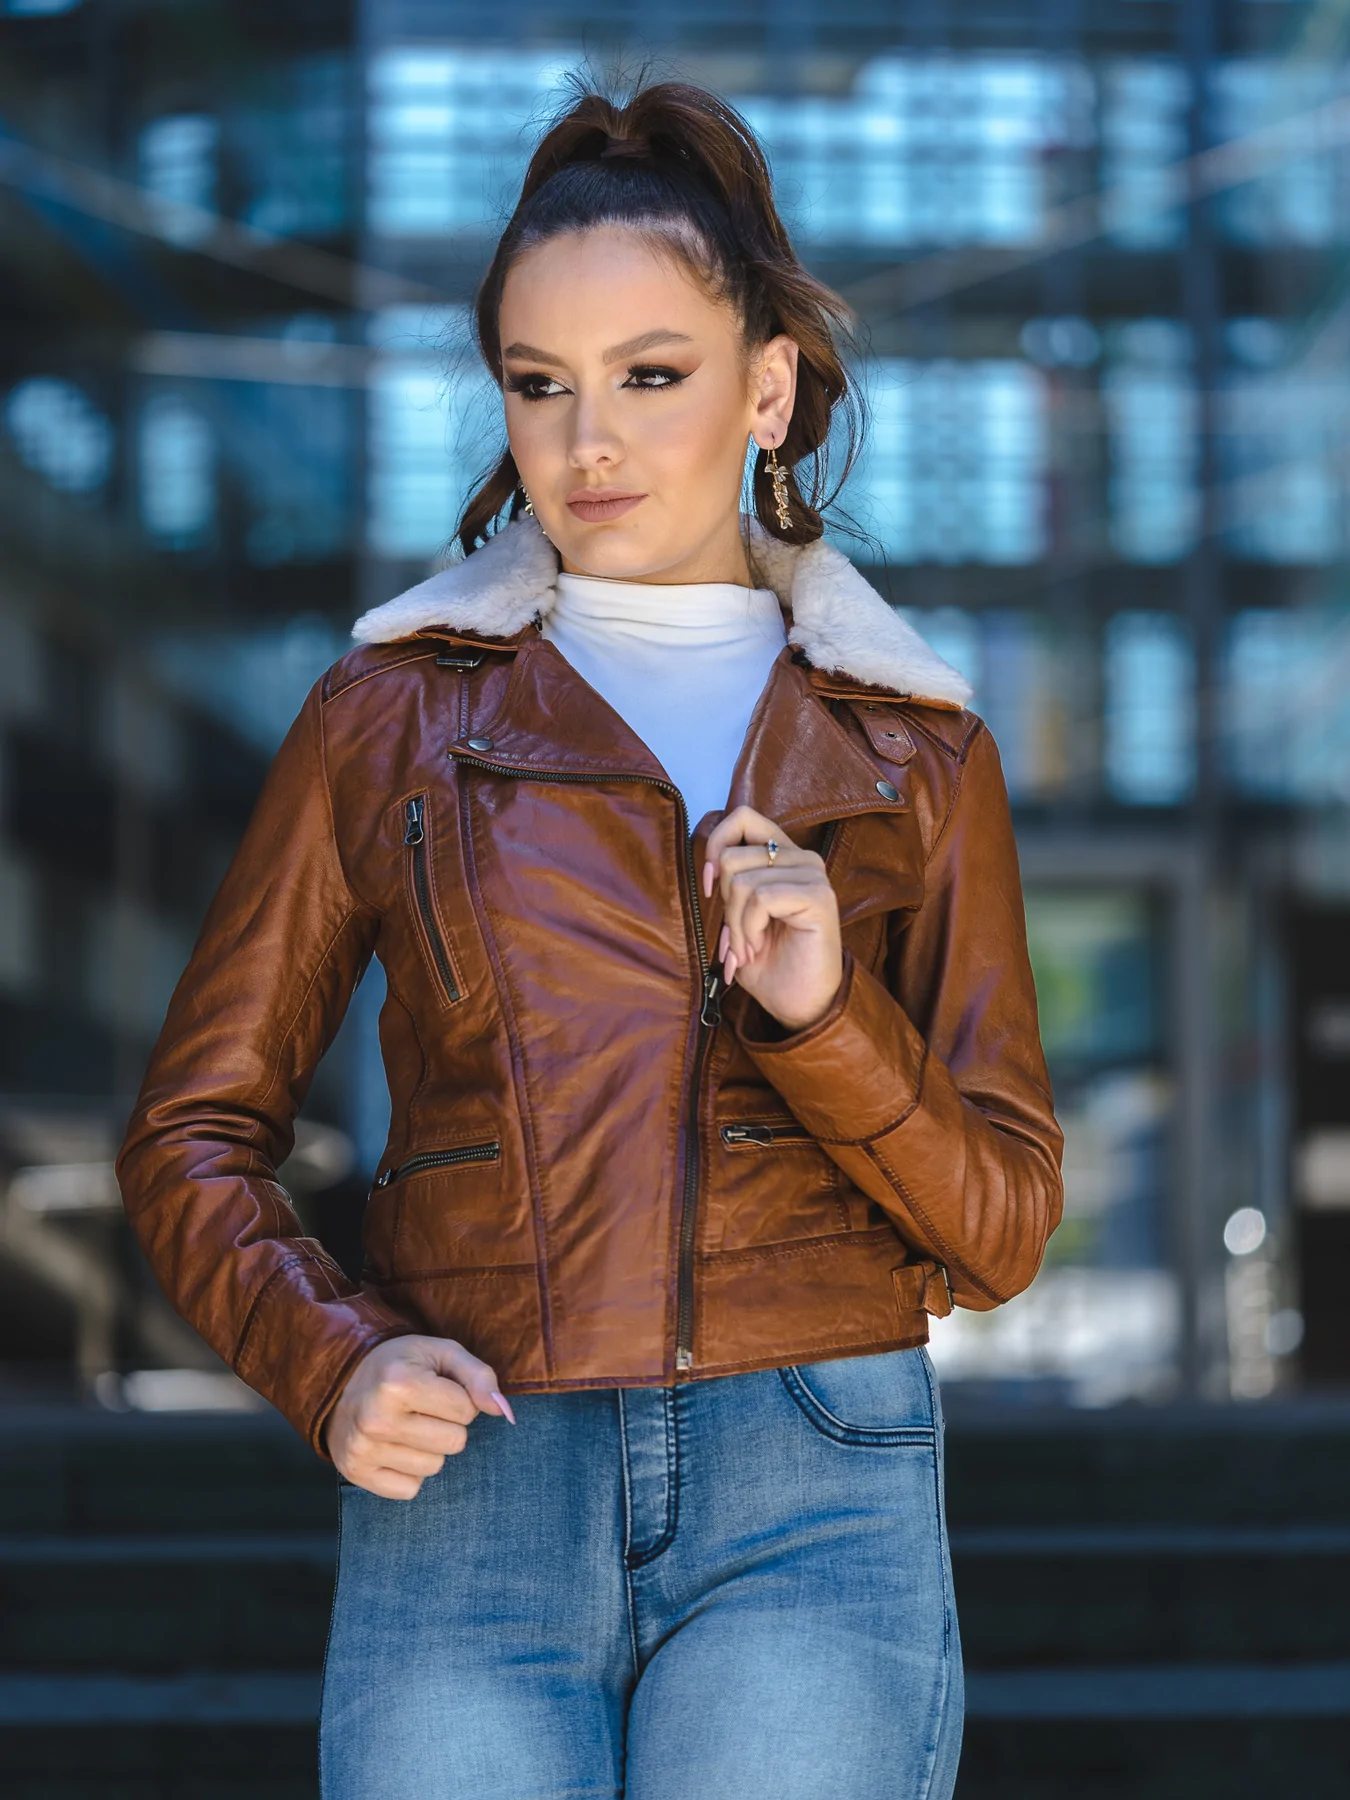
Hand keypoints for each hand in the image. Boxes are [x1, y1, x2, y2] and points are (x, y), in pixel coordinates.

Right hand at [326, 1335, 514, 1499]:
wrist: (343, 1379)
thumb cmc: (402, 1364)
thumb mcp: (442, 1353)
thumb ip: (479, 1377)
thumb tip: (503, 1412)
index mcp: (399, 1383)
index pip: (466, 1411)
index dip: (460, 1399)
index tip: (437, 1389)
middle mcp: (376, 1419)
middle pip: (454, 1443)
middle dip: (448, 1425)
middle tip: (423, 1408)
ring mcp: (363, 1449)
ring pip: (434, 1467)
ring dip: (430, 1449)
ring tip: (408, 1425)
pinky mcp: (356, 1472)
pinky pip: (410, 1489)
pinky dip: (410, 1471)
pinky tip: (395, 1446)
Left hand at [703, 806, 842, 1032]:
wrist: (800, 1003)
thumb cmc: (770, 962)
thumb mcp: (738, 917)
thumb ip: (728, 884)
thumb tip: (709, 868)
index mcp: (783, 856)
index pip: (743, 817)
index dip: (716, 845)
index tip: (710, 887)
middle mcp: (801, 859)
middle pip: (734, 856)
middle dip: (724, 905)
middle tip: (736, 938)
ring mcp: (813, 876)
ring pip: (743, 881)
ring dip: (735, 926)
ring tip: (748, 948)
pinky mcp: (819, 898)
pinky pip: (761, 898)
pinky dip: (748, 929)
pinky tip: (758, 948)